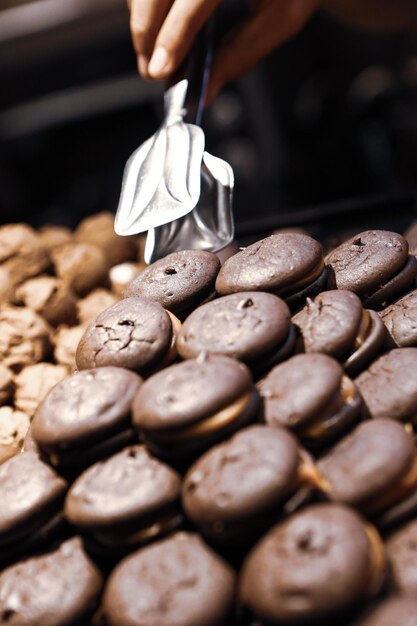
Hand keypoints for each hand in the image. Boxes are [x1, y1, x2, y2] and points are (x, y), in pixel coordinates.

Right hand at [128, 0, 319, 100]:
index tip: (159, 69)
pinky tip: (156, 22)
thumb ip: (242, 54)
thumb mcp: (282, 17)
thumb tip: (205, 90)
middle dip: (145, 30)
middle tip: (150, 69)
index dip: (173, 36)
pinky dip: (144, 0)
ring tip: (154, 50)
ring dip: (141, 15)